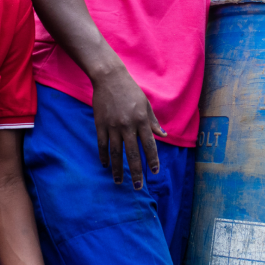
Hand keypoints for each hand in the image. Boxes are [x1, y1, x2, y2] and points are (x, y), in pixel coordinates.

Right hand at [91, 63, 165, 188]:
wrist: (109, 78)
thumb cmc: (131, 90)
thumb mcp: (146, 104)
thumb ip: (153, 122)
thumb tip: (164, 136)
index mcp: (141, 120)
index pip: (149, 145)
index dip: (152, 160)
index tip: (154, 172)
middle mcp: (128, 125)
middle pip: (132, 153)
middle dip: (136, 171)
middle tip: (137, 186)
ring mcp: (113, 125)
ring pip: (116, 152)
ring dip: (118, 169)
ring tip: (119, 182)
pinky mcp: (100, 124)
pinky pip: (102, 144)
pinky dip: (104, 156)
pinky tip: (106, 166)